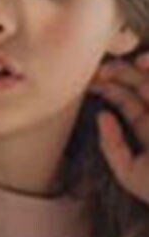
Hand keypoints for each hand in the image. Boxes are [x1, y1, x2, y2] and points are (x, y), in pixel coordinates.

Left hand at [90, 55, 148, 204]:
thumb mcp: (130, 173)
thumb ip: (113, 146)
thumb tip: (101, 115)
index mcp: (148, 128)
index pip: (128, 102)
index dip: (111, 88)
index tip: (93, 80)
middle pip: (144, 85)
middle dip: (126, 72)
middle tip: (107, 68)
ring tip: (138, 63)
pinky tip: (148, 79)